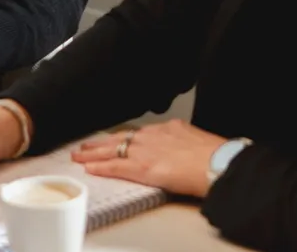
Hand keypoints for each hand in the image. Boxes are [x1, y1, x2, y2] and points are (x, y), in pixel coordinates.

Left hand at [73, 120, 227, 197]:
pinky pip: (116, 167)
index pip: (138, 133)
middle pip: (120, 138)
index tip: (113, 140)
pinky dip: (101, 167)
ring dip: (93, 153)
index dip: (122, 138)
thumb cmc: (214, 154)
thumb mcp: (197, 139)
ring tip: (79, 155)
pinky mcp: (142, 167)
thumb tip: (182, 149)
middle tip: (84, 145)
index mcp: (168, 128)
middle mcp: (152, 136)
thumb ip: (183, 141)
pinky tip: (89, 168)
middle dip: (100, 143)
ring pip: (112, 150)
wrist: (217, 162)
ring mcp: (145, 150)